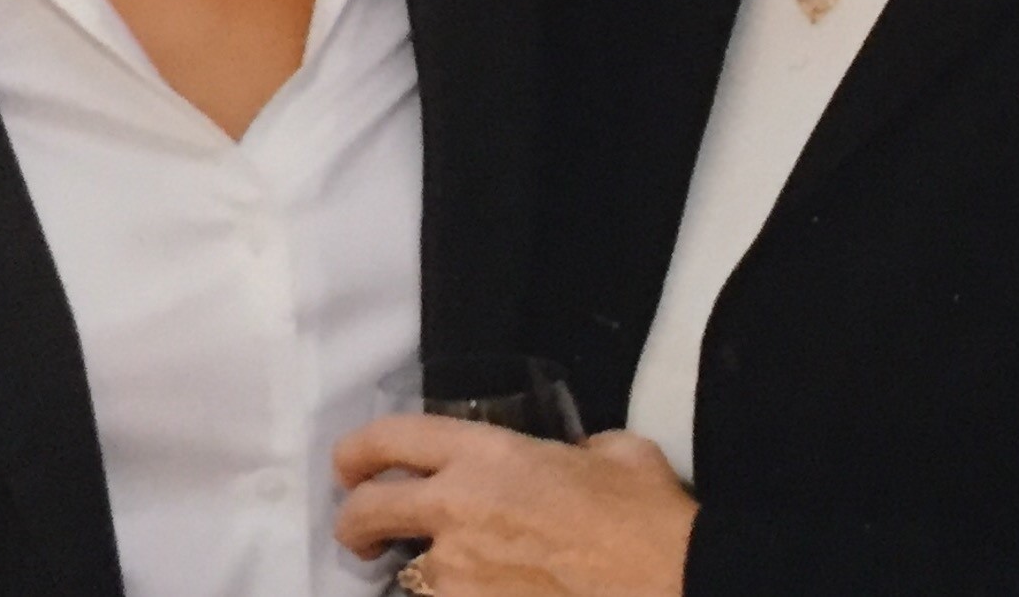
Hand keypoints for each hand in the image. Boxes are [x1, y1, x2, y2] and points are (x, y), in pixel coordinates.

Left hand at [334, 416, 696, 596]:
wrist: (667, 579)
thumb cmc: (644, 512)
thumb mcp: (612, 450)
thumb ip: (571, 449)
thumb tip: (568, 460)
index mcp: (490, 455)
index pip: (393, 437)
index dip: (358, 449)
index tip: (351, 465)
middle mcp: (458, 510)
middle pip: (367, 511)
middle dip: (355, 521)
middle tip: (366, 530)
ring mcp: (459, 574)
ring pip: (408, 572)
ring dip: (425, 569)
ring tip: (463, 570)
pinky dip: (459, 593)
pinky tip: (494, 586)